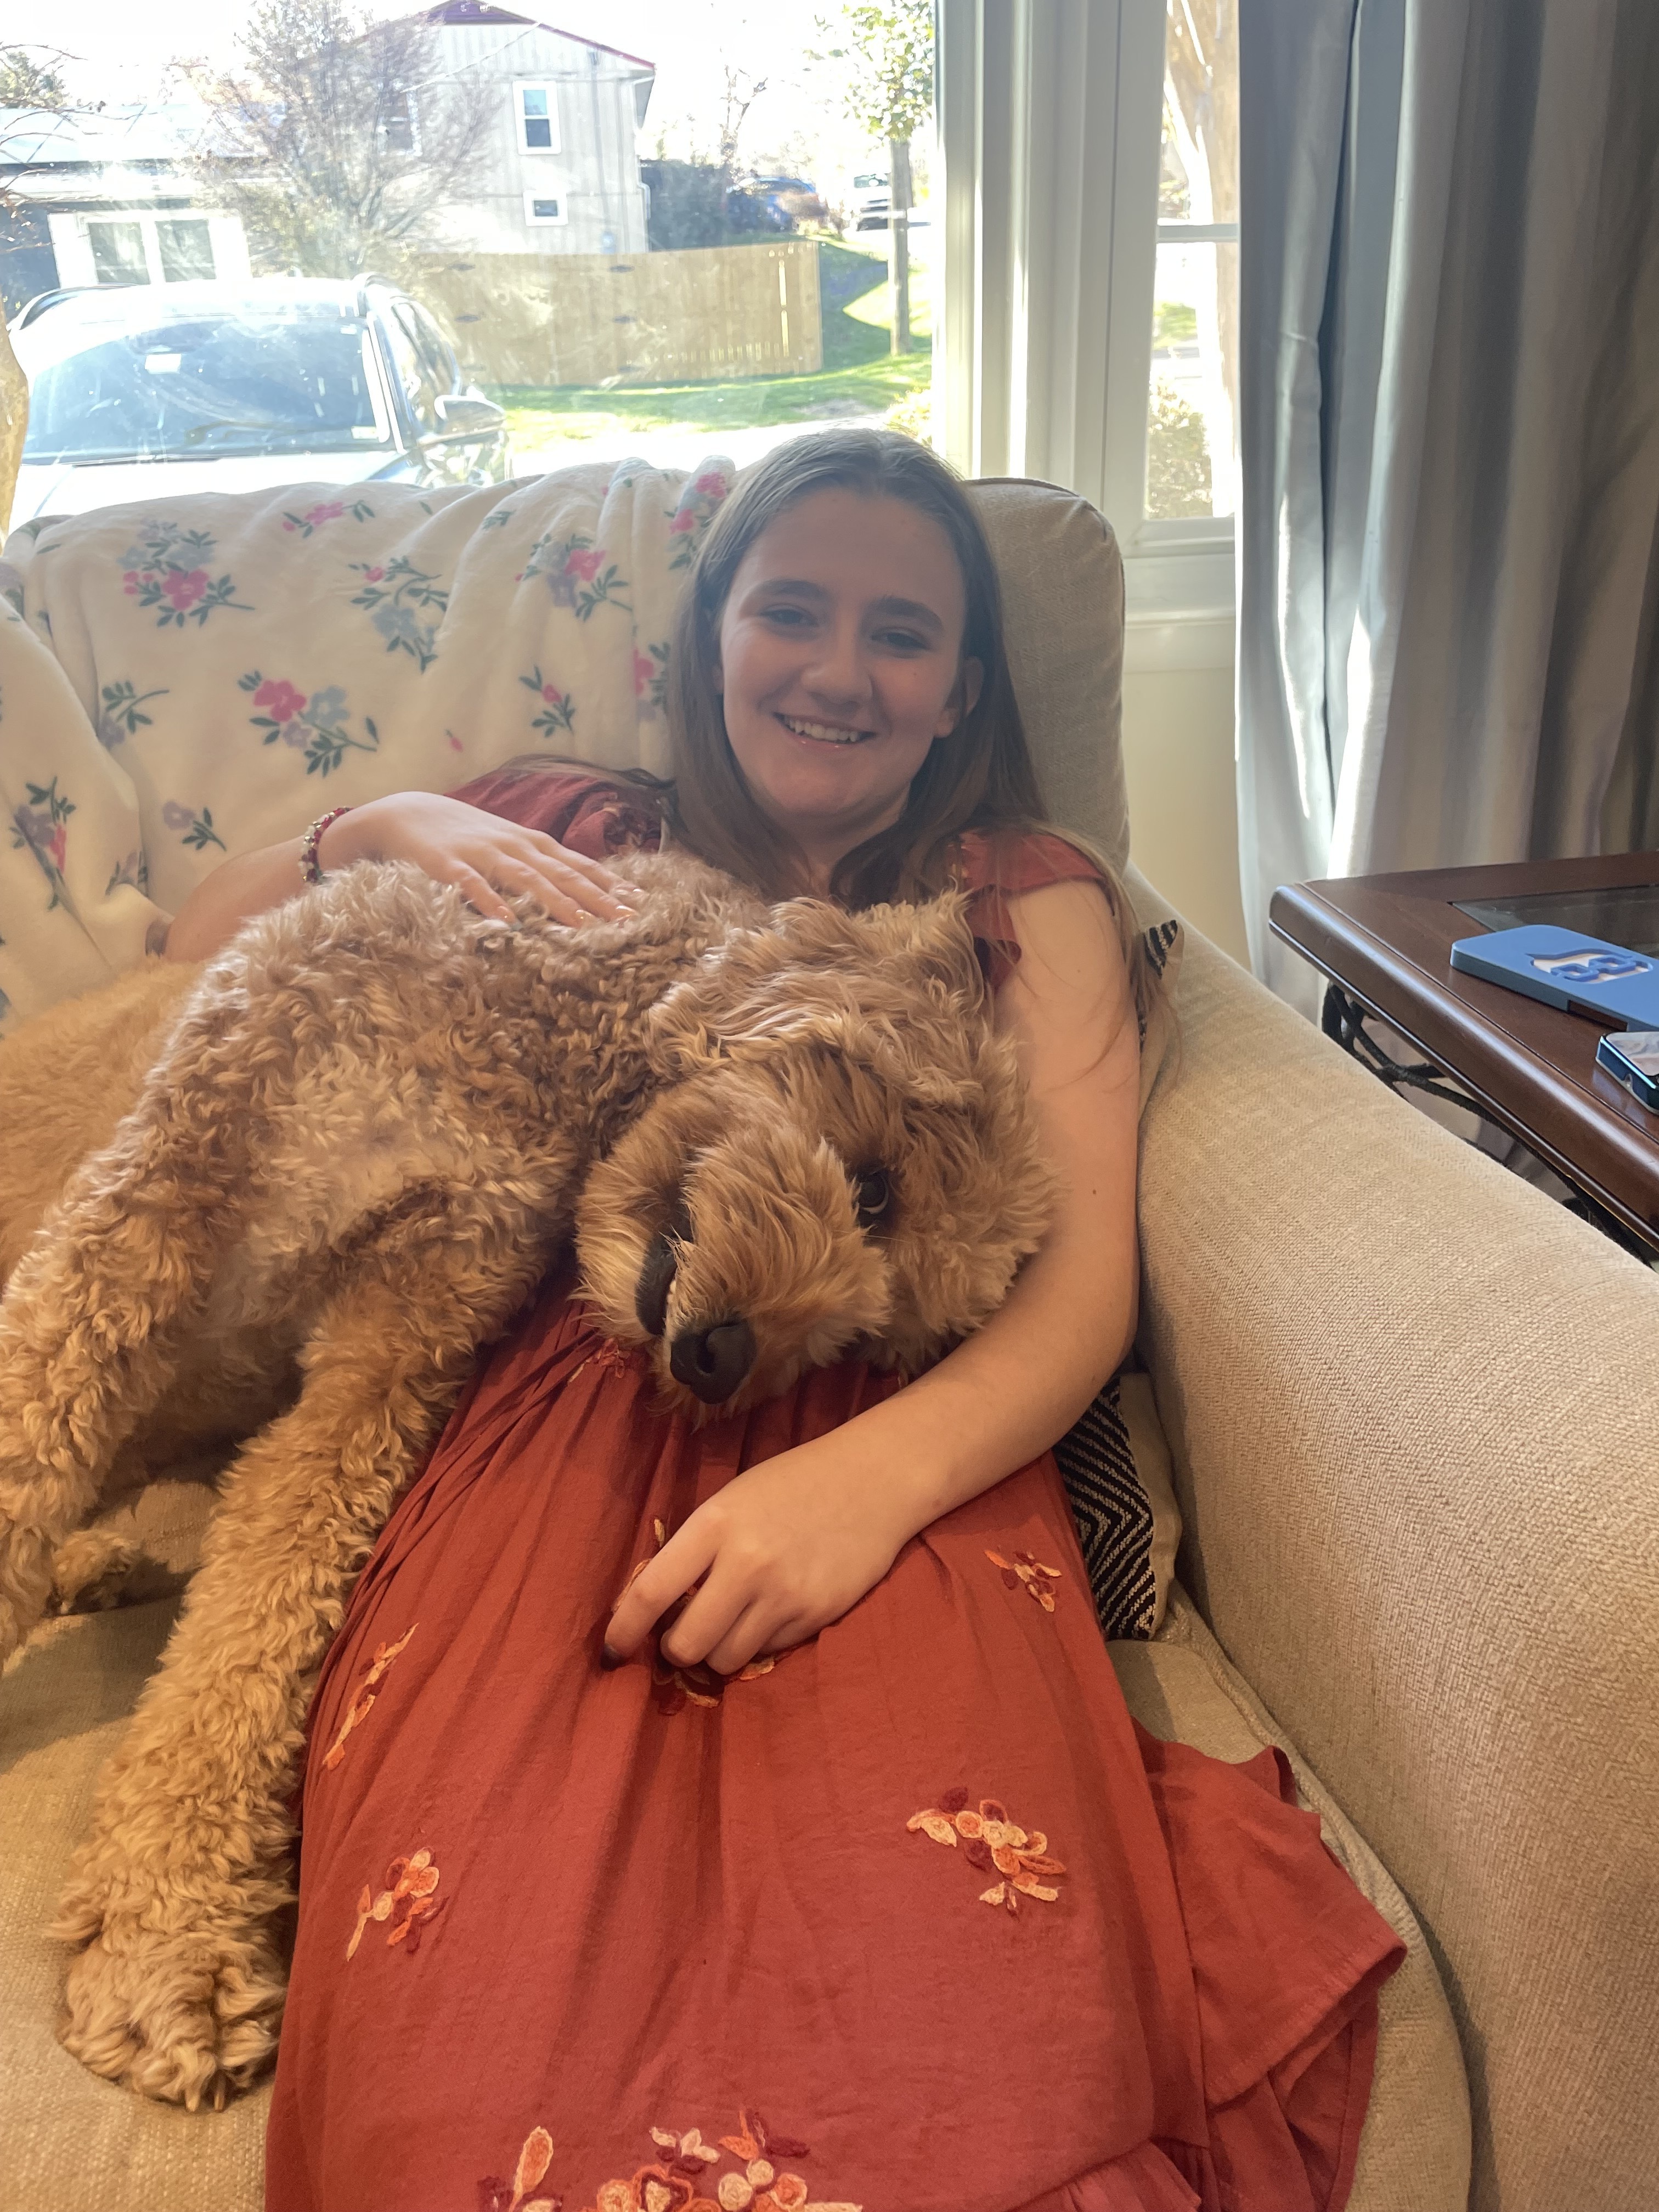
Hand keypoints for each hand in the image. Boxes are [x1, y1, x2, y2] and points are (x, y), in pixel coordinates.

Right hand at [324, 791, 641, 926]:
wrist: (406, 812)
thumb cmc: (465, 835)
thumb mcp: (509, 844)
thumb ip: (542, 863)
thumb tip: (586, 887)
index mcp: (531, 843)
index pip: (577, 865)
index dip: (609, 884)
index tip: (640, 904)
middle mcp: (513, 845)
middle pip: (561, 873)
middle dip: (595, 897)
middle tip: (624, 920)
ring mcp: (481, 854)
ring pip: (524, 877)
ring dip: (553, 900)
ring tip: (579, 924)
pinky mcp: (447, 864)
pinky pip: (471, 885)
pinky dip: (490, 901)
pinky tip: (506, 921)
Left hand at [603, 1435, 915, 1675]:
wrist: (873, 1480)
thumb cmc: (793, 1484)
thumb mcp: (733, 1500)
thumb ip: (696, 1549)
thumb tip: (654, 1606)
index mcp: (715, 1525)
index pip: (650, 1592)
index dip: (622, 1631)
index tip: (610, 1652)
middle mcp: (746, 1564)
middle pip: (686, 1643)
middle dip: (677, 1647)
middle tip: (684, 1633)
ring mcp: (784, 1594)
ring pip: (726, 1658)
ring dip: (718, 1650)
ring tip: (731, 1621)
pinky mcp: (816, 1615)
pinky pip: (768, 1651)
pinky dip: (760, 1641)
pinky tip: (772, 1610)